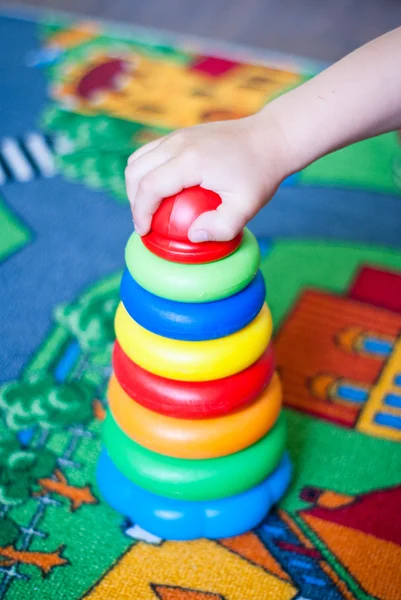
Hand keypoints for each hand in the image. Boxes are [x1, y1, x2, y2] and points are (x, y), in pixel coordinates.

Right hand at [125, 111, 290, 241]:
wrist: (271, 136)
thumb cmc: (261, 173)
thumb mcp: (248, 206)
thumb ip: (221, 227)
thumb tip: (193, 235)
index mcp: (190, 160)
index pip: (149, 187)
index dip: (140, 213)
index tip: (145, 233)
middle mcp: (178, 143)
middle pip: (135, 171)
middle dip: (134, 201)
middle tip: (146, 223)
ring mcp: (178, 135)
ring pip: (138, 159)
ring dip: (137, 185)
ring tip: (150, 208)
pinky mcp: (182, 134)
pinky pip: (150, 152)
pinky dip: (146, 172)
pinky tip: (162, 190)